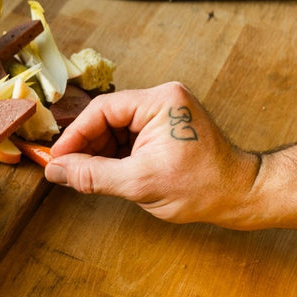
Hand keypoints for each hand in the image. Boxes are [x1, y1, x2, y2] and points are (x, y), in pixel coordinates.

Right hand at [44, 82, 260, 227]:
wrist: (240, 196)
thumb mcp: (139, 183)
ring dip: (97, 153)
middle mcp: (162, 100)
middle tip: (65, 171)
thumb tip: (56, 170)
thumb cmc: (202, 187)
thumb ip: (92, 175)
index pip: (103, 110)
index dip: (75, 136)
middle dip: (85, 146)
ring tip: (85, 176)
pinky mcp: (163, 130)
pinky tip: (103, 174)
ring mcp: (164, 114)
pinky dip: (112, 157)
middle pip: (106, 118)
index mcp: (161, 101)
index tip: (56, 159)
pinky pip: (127, 138)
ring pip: (114, 129)